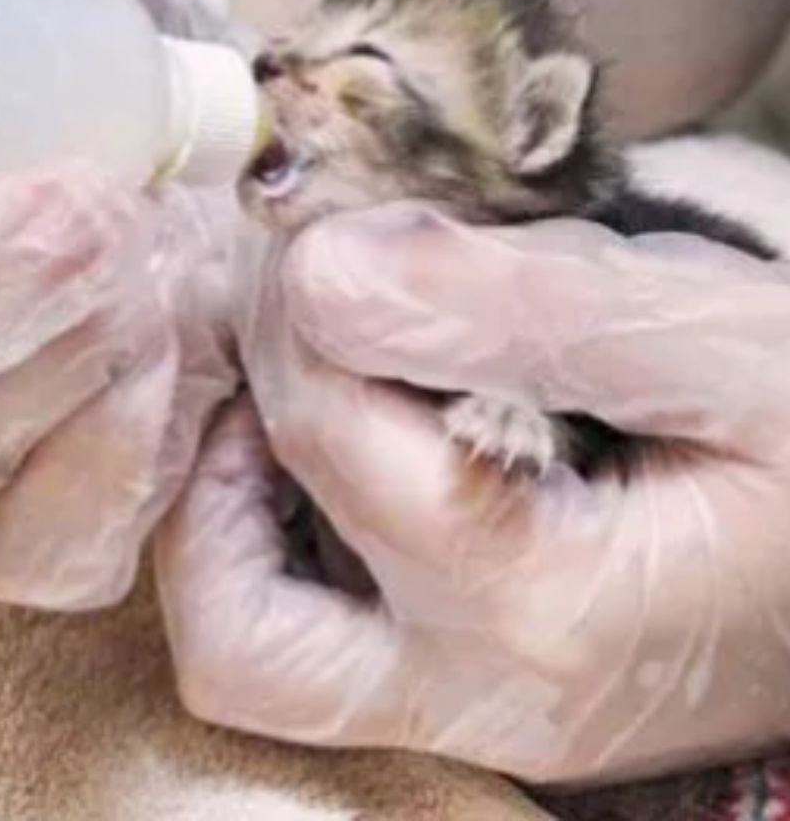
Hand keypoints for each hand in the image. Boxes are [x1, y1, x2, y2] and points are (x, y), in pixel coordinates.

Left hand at [156, 206, 789, 783]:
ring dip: (214, 506)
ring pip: (247, 650)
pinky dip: (265, 530)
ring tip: (285, 376)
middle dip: (220, 431)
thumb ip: (526, 306)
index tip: (319, 225)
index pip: (323, 429)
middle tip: (275, 312)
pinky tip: (328, 425)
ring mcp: (472, 710)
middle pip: (235, 600)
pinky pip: (300, 641)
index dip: (293, 304)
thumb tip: (324, 269)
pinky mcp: (472, 687)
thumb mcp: (722, 340)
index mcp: (543, 601)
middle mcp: (483, 693)